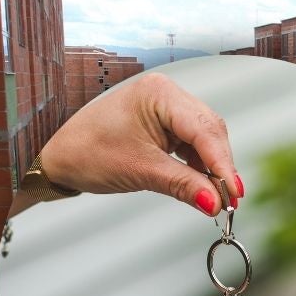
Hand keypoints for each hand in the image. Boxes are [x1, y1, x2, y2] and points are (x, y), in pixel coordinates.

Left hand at [22, 72, 242, 215]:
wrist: (61, 158)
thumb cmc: (87, 152)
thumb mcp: (140, 170)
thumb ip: (183, 185)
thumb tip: (215, 202)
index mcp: (159, 93)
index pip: (203, 130)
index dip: (223, 163)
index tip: (234, 193)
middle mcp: (167, 95)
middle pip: (210, 131)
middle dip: (221, 166)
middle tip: (229, 200)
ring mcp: (168, 109)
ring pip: (206, 139)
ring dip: (213, 168)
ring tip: (218, 197)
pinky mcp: (167, 125)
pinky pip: (194, 145)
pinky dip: (201, 166)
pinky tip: (203, 184)